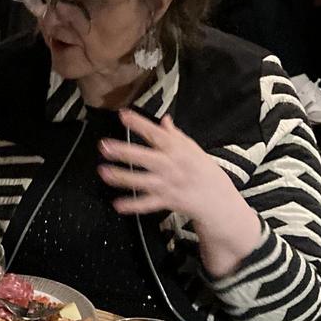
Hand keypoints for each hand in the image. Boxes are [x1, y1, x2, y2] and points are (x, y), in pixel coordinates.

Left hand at [98, 110, 260, 276]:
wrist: (217, 198)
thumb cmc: (203, 170)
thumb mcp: (192, 148)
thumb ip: (174, 135)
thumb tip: (164, 119)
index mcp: (176, 149)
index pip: (155, 133)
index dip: (139, 123)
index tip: (123, 115)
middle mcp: (170, 165)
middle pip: (145, 157)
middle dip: (124, 152)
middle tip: (104, 146)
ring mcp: (167, 184)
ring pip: (141, 180)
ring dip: (122, 177)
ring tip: (103, 172)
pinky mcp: (166, 201)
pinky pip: (147, 204)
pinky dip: (133, 205)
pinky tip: (118, 204)